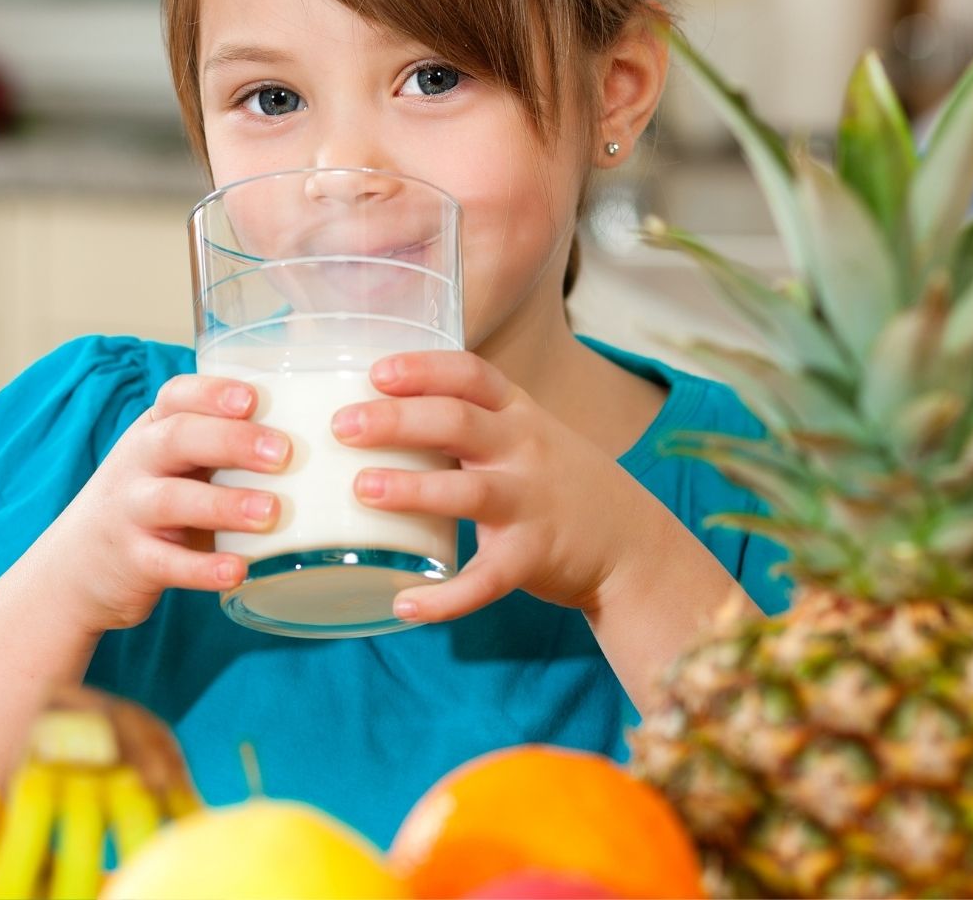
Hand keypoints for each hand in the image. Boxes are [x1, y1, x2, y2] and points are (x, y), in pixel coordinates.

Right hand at [33, 374, 288, 633]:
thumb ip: (219, 446)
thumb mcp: (169, 465)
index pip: (176, 397)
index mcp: (153, 432)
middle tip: (283, 453)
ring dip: (224, 505)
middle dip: (230, 441)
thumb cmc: (149, 504)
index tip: (254, 398)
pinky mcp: (133, 561)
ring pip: (173, 500)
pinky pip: (167, 563)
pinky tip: (238, 570)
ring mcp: (130, 512)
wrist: (76, 567)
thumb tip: (316, 435)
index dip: (213, 393)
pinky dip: (203, 568)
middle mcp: (137, 464)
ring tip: (271, 513)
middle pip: (177, 439)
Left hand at [331, 351, 629, 621]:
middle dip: (397, 420)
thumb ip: (468, 419)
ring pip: (469, 492)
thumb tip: (377, 409)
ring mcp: (531, 504)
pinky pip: (486, 580)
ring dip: (413, 488)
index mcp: (517, 414)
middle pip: (458, 423)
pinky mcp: (533, 557)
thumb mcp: (525, 433)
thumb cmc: (556, 481)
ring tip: (362, 489)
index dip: (422, 368)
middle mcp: (525, 451)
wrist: (630, 542)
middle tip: (343, 426)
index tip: (376, 372)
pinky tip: (405, 603)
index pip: (470, 375)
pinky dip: (446, 597)